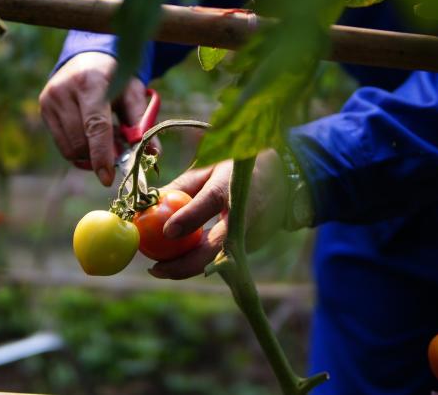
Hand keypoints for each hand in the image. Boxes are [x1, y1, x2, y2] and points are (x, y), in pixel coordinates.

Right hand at [38, 52, 153, 185]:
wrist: (89, 57)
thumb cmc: (116, 76)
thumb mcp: (133, 93)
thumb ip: (142, 123)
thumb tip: (152, 154)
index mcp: (90, 82)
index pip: (95, 126)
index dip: (102, 155)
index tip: (108, 178)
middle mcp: (64, 90)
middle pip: (81, 141)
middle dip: (100, 156)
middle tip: (120, 152)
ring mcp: (50, 99)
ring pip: (70, 148)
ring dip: (91, 154)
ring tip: (107, 139)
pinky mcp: (44, 108)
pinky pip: (62, 145)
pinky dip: (80, 149)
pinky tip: (91, 137)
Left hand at [149, 150, 288, 279]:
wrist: (284, 179)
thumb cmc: (238, 170)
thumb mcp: (210, 169)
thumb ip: (183, 187)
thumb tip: (152, 205)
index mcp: (233, 185)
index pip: (210, 201)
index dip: (190, 217)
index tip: (167, 231)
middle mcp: (245, 214)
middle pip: (216, 247)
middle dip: (183, 265)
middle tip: (155, 269)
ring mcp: (251, 235)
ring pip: (215, 258)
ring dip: (187, 265)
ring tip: (161, 267)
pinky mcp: (251, 246)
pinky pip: (221, 256)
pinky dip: (200, 259)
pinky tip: (184, 257)